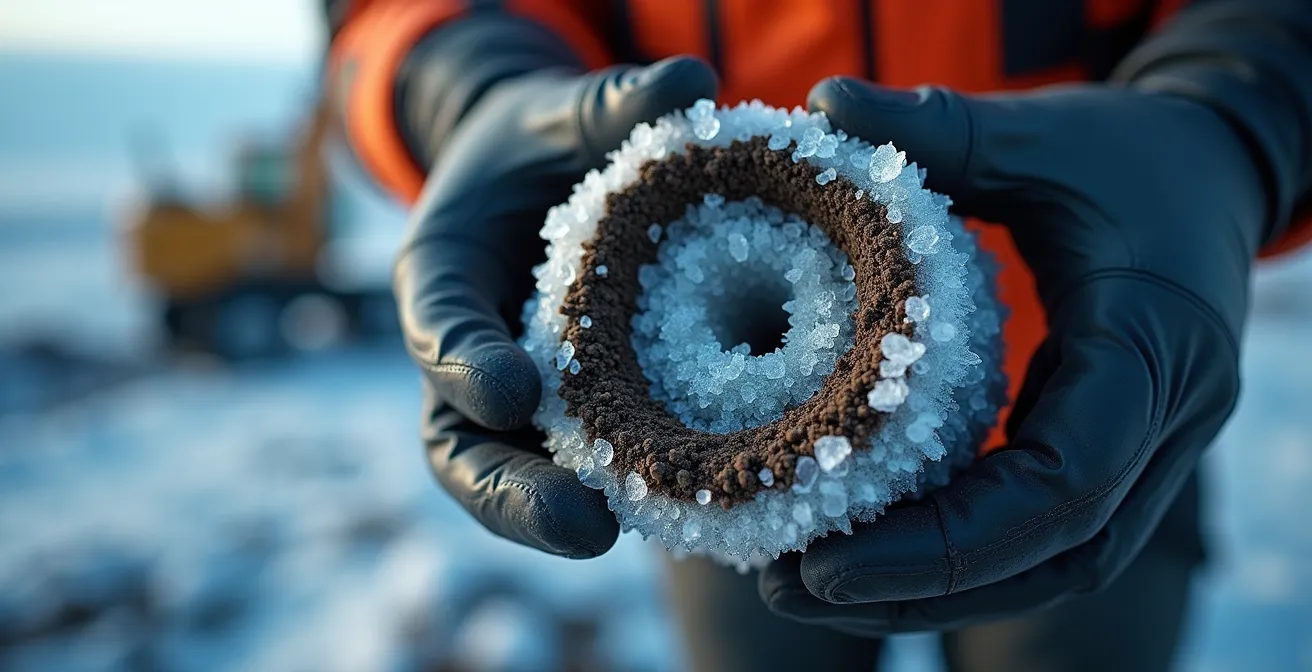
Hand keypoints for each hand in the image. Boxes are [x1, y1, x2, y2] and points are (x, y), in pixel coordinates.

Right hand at [396, 57, 716, 557]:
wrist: (551, 176)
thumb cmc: (548, 140)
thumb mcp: (568, 110)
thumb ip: (615, 102)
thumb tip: (690, 87)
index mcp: (445, 275)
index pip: (438, 326)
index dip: (465, 363)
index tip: (512, 390)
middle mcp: (471, 353)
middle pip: (464, 446)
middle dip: (511, 496)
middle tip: (581, 528)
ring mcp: (519, 399)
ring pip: (520, 480)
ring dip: (566, 520)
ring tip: (637, 543)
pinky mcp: (576, 421)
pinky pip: (589, 472)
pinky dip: (629, 497)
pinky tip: (693, 513)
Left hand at [759, 78, 1269, 632]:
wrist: (1217, 172)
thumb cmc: (1130, 150)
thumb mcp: (1041, 133)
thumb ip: (940, 127)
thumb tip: (823, 103)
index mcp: (1157, 343)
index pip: (1068, 481)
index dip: (950, 541)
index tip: (828, 560)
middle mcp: (1167, 416)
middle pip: (1057, 554)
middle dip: (924, 587)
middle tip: (794, 586)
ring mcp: (1151, 445)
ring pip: (1057, 565)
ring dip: (940, 592)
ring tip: (814, 589)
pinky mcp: (1118, 449)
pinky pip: (1050, 533)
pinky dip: (967, 557)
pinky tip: (875, 552)